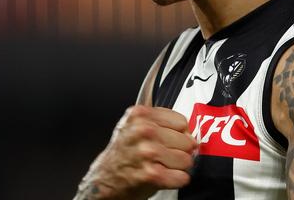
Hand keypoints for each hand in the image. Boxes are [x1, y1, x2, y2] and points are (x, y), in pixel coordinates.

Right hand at [74, 105, 196, 199]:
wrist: (104, 178)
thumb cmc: (123, 152)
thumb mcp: (134, 125)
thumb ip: (159, 121)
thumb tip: (189, 131)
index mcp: (141, 114)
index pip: (181, 121)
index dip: (180, 133)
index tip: (174, 139)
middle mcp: (143, 131)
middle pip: (186, 140)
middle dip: (181, 151)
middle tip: (168, 155)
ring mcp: (147, 152)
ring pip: (185, 159)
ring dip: (179, 166)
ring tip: (166, 166)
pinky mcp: (150, 174)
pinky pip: (181, 177)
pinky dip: (178, 179)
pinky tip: (167, 176)